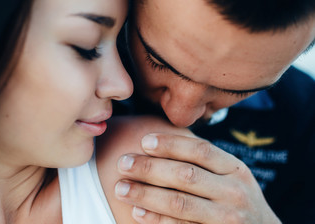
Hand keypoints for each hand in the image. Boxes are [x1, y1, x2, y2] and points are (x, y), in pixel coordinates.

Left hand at [115, 133, 280, 223]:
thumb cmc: (236, 197)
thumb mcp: (230, 174)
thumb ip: (205, 160)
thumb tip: (161, 140)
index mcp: (235, 169)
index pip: (200, 150)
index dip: (170, 144)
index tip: (143, 141)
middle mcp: (233, 192)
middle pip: (185, 175)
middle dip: (150, 168)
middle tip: (123, 163)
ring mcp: (226, 219)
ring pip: (179, 203)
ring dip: (146, 195)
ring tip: (121, 188)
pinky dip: (157, 220)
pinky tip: (137, 213)